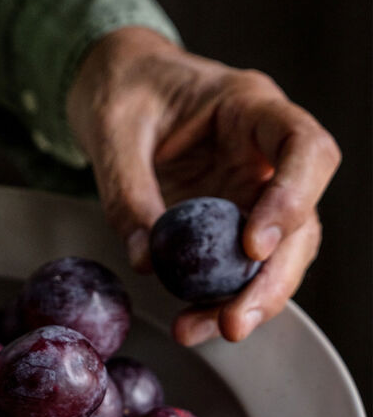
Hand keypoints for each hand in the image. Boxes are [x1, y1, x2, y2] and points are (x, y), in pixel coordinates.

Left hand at [66, 27, 340, 344]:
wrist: (113, 86)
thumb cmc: (121, 89)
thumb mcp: (113, 132)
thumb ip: (127, 191)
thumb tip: (145, 260)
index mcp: (249, 108)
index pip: (304, 147)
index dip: (293, 199)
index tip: (252, 246)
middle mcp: (261, 154)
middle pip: (300, 220)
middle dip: (271, 278)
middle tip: (232, 322)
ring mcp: (248, 190)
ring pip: (274, 254)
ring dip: (244, 299)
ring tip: (197, 330)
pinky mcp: (224, 219)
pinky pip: (233, 264)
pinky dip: (215, 298)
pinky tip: (190, 323)